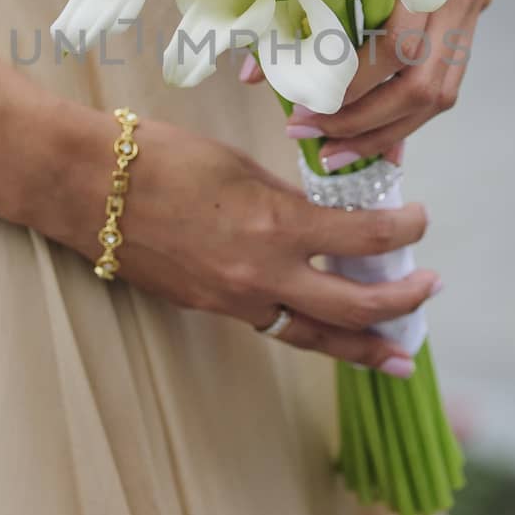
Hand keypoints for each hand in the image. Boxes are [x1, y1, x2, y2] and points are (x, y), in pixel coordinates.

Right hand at [35, 112, 439, 375]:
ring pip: (313, 337)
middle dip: (400, 306)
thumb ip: (288, 197)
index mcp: (276, 225)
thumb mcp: (240, 165)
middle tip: (427, 292)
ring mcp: (234, 301)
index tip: (418, 221)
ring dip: (361, 346)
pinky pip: (272, 326)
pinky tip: (325, 330)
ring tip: (395, 357)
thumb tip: (327, 213)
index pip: (365, 240)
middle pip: (353, 309)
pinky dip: (307, 332)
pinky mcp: (210, 309)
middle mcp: (262, 275)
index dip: (403, 232)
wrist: (87, 186)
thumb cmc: (161, 158)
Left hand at [241, 0, 493, 167]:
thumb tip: (255, 73)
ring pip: (441, 93)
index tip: (303, 113)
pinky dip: (406, 112)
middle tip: (318, 145)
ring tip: (339, 150)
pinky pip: (444, 78)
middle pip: (426, 88)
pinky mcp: (470, 9)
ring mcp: (472, 1)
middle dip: (368, 126)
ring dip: (388, 129)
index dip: (352, 95)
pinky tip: (373, 134)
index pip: (396, 54)